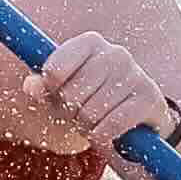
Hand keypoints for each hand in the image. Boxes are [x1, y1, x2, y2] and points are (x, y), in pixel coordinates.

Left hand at [0, 30, 167, 154]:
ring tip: (97, 121)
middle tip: (81, 113)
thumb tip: (31, 86)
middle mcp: (115, 53)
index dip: (51, 91)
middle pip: (71, 96)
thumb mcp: (61, 90)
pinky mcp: (149, 99)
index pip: (54, 71)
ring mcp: (135, 74)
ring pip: (90, 114)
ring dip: (87, 127)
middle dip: (70, 113)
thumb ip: (42, 86)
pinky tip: (109, 131)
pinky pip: (110, 126)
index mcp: (90, 42)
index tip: (60, 93)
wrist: (134, 119)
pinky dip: (103, 136)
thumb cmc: (91, 98)